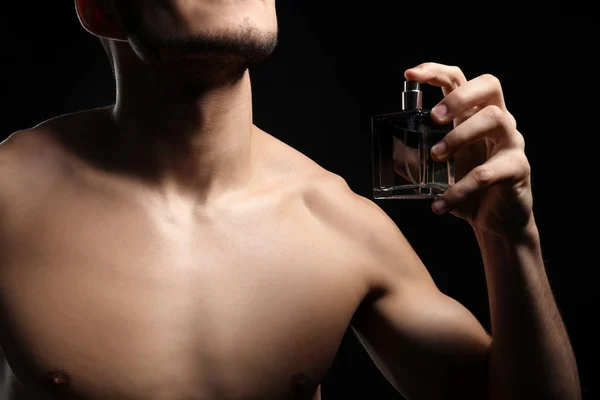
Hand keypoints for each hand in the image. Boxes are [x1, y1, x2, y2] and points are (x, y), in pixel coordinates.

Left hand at [405, 63, 532, 235]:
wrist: (496, 223)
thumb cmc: (469, 190)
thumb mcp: (439, 171)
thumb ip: (418, 157)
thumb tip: (391, 149)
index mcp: (474, 116)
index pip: (459, 80)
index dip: (436, 72)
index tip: (410, 75)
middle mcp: (498, 122)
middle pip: (489, 85)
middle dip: (458, 96)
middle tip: (434, 117)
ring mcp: (511, 143)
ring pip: (494, 119)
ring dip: (459, 136)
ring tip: (436, 157)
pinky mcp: (517, 169)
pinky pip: (488, 172)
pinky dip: (460, 189)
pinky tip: (441, 204)